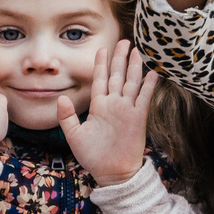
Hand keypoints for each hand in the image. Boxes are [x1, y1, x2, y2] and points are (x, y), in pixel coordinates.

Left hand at [58, 40, 156, 185]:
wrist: (112, 173)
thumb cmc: (93, 156)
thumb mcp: (74, 135)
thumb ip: (67, 116)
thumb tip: (61, 98)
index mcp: (99, 106)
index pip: (100, 80)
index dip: (101, 64)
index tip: (103, 49)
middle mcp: (114, 104)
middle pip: (117, 76)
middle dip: (120, 58)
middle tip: (125, 41)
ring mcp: (127, 110)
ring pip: (131, 82)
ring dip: (134, 67)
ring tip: (138, 50)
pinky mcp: (138, 118)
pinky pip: (144, 97)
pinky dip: (149, 85)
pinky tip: (153, 72)